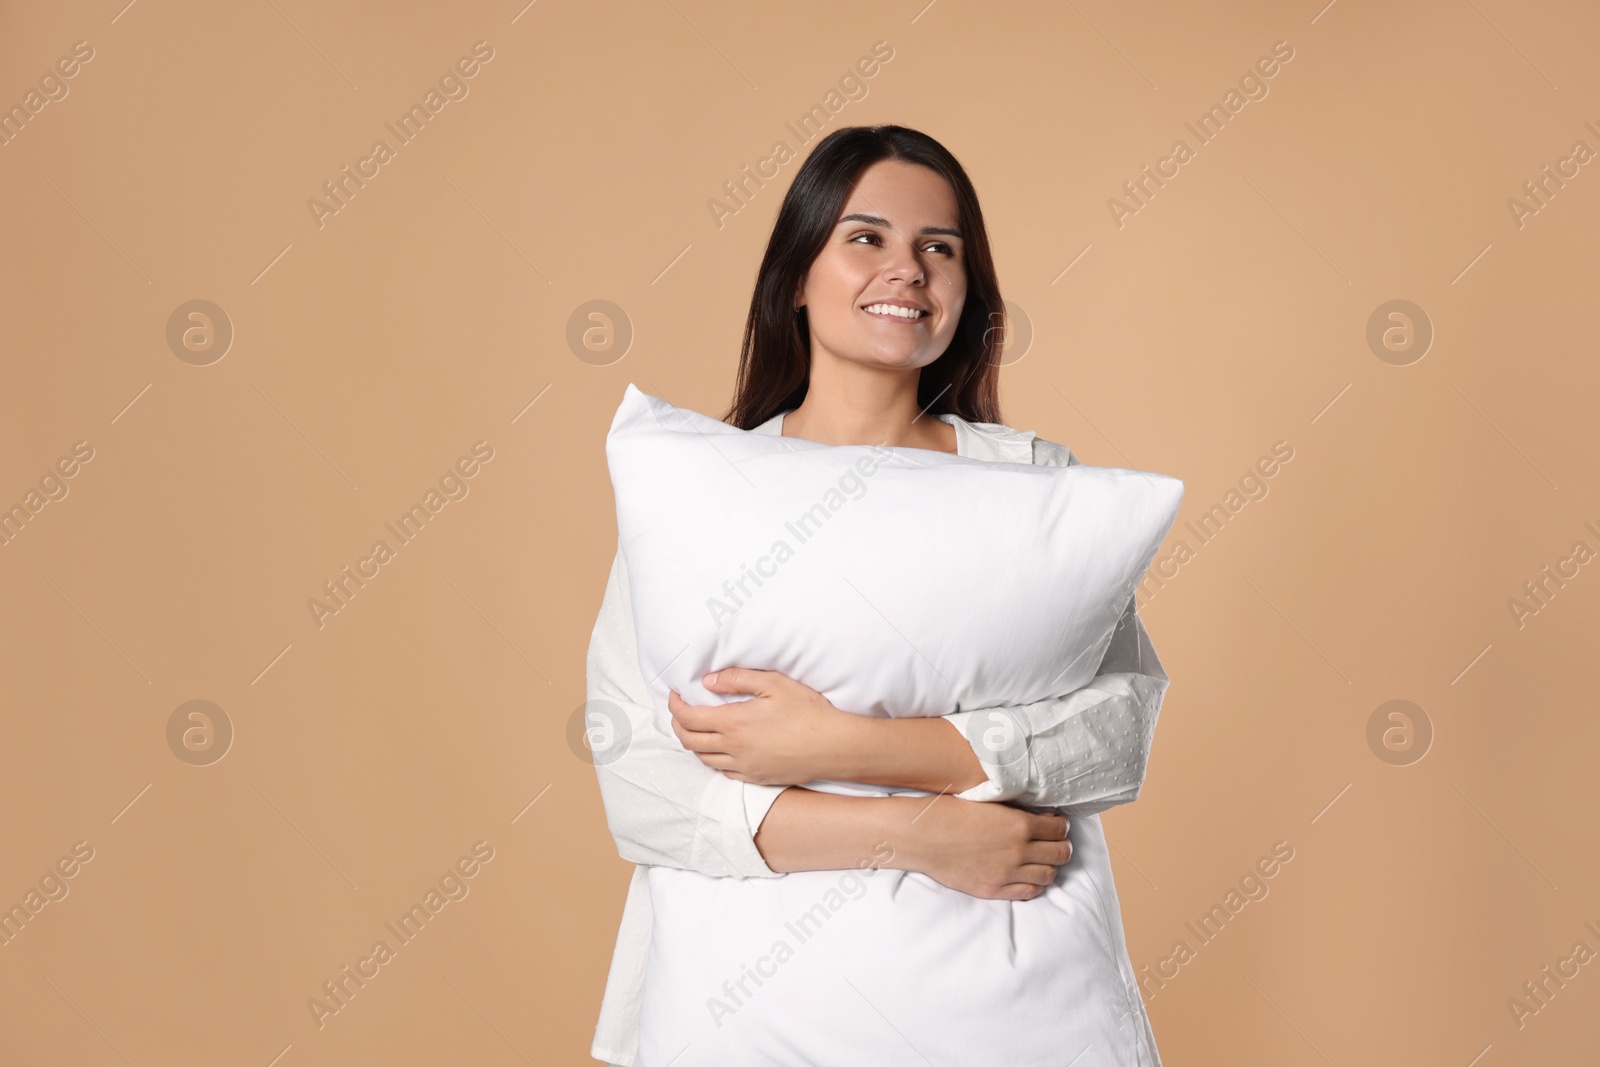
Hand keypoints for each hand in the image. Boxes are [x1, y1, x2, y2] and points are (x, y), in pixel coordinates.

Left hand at [668, 667, 857, 786]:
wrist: (833, 747)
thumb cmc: (808, 712)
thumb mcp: (774, 683)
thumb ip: (737, 679)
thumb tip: (708, 681)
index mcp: (734, 723)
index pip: (688, 718)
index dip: (675, 705)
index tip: (675, 694)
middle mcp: (734, 749)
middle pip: (689, 741)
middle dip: (678, 724)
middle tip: (681, 709)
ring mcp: (744, 768)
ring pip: (703, 759)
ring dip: (694, 742)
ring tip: (698, 727)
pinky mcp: (756, 779)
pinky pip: (723, 772)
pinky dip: (713, 758)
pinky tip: (720, 748)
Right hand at [901, 797, 1071, 900]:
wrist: (924, 836)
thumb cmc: (953, 812)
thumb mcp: (990, 803)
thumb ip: (1019, 812)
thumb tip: (1045, 819)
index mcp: (1020, 825)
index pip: (1060, 829)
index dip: (1061, 827)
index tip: (1056, 826)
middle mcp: (1019, 851)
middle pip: (1060, 854)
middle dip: (1061, 847)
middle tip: (1054, 843)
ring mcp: (1008, 873)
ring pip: (1049, 875)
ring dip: (1050, 866)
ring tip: (1042, 860)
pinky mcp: (995, 889)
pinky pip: (1029, 892)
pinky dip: (1035, 884)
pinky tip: (1029, 876)